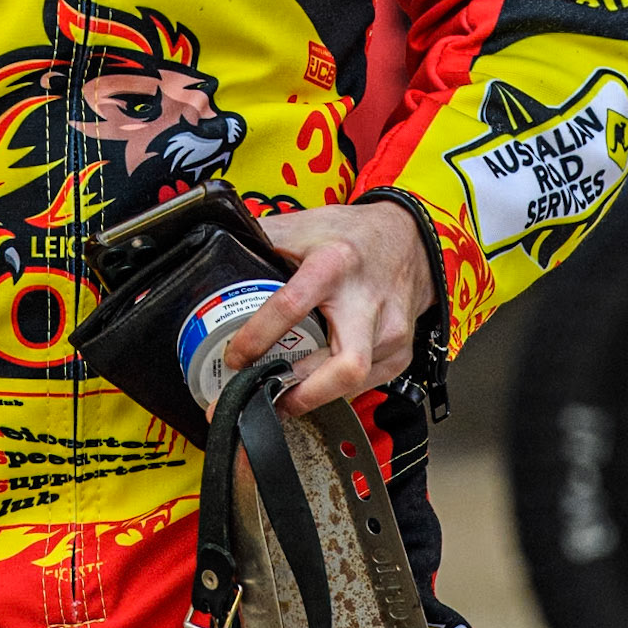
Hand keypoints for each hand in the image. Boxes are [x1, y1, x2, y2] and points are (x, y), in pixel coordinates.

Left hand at [222, 201, 434, 417]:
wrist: (409, 240)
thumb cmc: (352, 234)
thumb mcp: (303, 225)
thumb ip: (261, 237)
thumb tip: (217, 248)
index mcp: (333, 265)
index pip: (292, 306)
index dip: (259, 337)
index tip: (235, 358)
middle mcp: (365, 302)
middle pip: (346, 365)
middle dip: (304, 394)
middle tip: (265, 402)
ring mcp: (389, 331)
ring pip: (355, 382)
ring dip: (314, 397)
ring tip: (278, 402)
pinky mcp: (400, 352)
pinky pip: (366, 386)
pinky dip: (335, 392)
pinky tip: (312, 389)